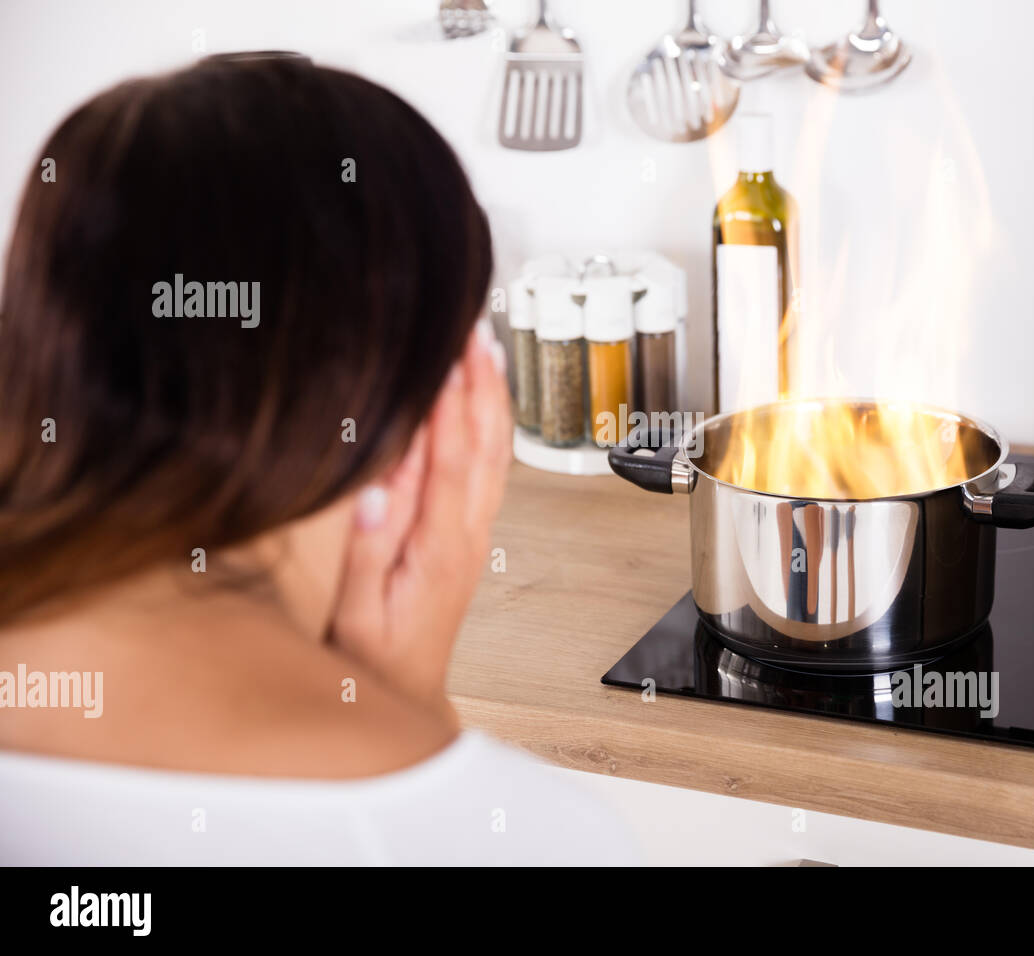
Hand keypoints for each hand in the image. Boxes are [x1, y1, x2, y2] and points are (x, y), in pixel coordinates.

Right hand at [329, 320, 511, 705]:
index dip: (448, 406)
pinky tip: (480, 402)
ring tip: (485, 348)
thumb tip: (377, 489)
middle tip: (475, 330)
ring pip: (494, 453)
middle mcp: (467, 534)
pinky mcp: (469, 535)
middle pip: (486, 446)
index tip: (445, 359)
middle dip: (482, 383)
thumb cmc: (373, 660)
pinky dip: (488, 426)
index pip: (449, 461)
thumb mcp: (355, 614)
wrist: (406, 694)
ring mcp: (473, 533)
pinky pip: (488, 468)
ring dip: (492, 398)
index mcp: (439, 548)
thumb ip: (366, 553)